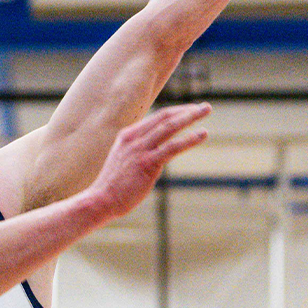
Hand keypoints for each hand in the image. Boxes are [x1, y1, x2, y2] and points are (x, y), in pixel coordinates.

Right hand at [83, 102, 211, 218]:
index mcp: (128, 135)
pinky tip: (202, 134)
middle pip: (165, 117)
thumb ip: (139, 152)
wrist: (101, 200)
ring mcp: (140, 150)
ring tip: (206, 111)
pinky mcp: (147, 163)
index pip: (157, 118)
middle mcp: (134, 138)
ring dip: (190, 117)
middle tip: (206, 107)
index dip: (176, 112)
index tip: (191, 110)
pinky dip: (189, 139)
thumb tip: (159, 153)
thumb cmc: (114, 185)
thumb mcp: (124, 160)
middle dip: (187, 110)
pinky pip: (172, 147)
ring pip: (170, 127)